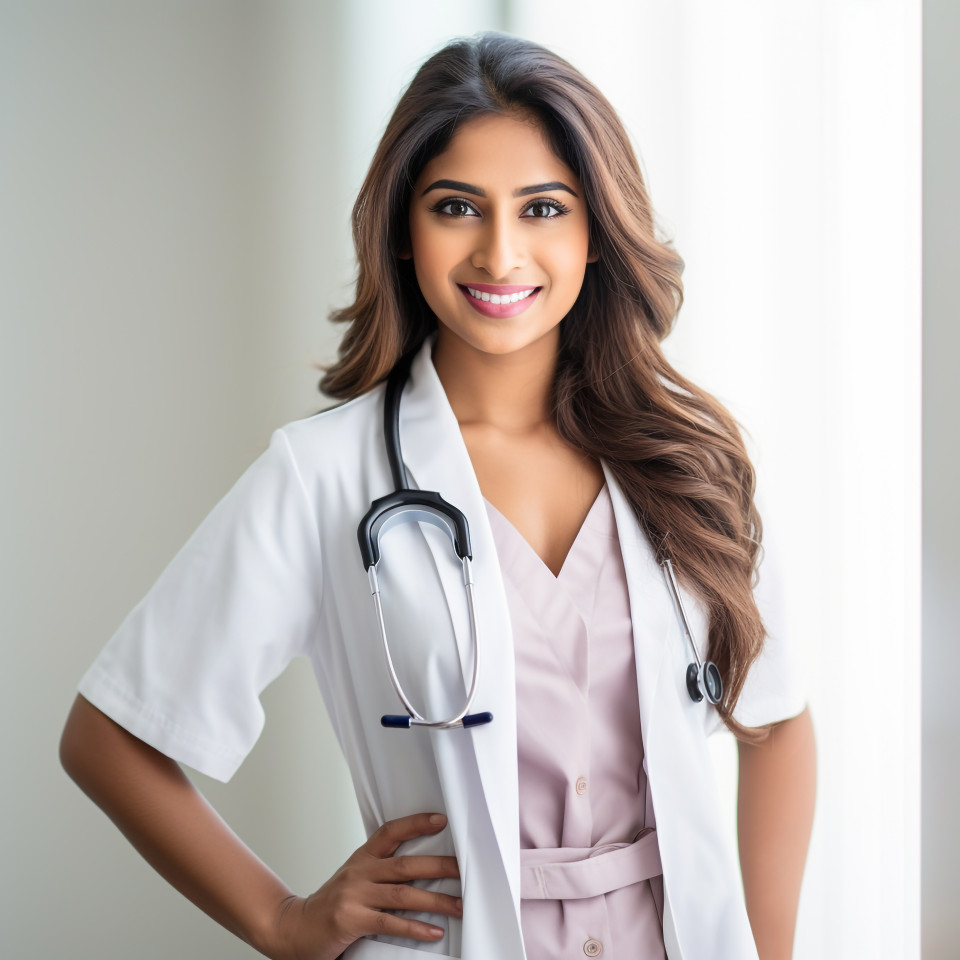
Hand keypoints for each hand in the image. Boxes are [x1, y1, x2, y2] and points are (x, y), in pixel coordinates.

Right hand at [270, 812, 461, 959]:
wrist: (295, 928)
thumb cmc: (331, 904)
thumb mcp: (354, 879)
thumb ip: (381, 872)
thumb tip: (422, 871)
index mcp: (362, 858)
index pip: (391, 832)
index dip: (416, 823)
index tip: (441, 820)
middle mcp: (360, 872)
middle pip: (406, 865)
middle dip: (440, 867)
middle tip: (464, 870)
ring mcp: (354, 895)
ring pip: (403, 894)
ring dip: (436, 901)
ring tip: (459, 905)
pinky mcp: (351, 920)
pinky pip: (389, 923)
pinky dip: (415, 928)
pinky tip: (433, 931)